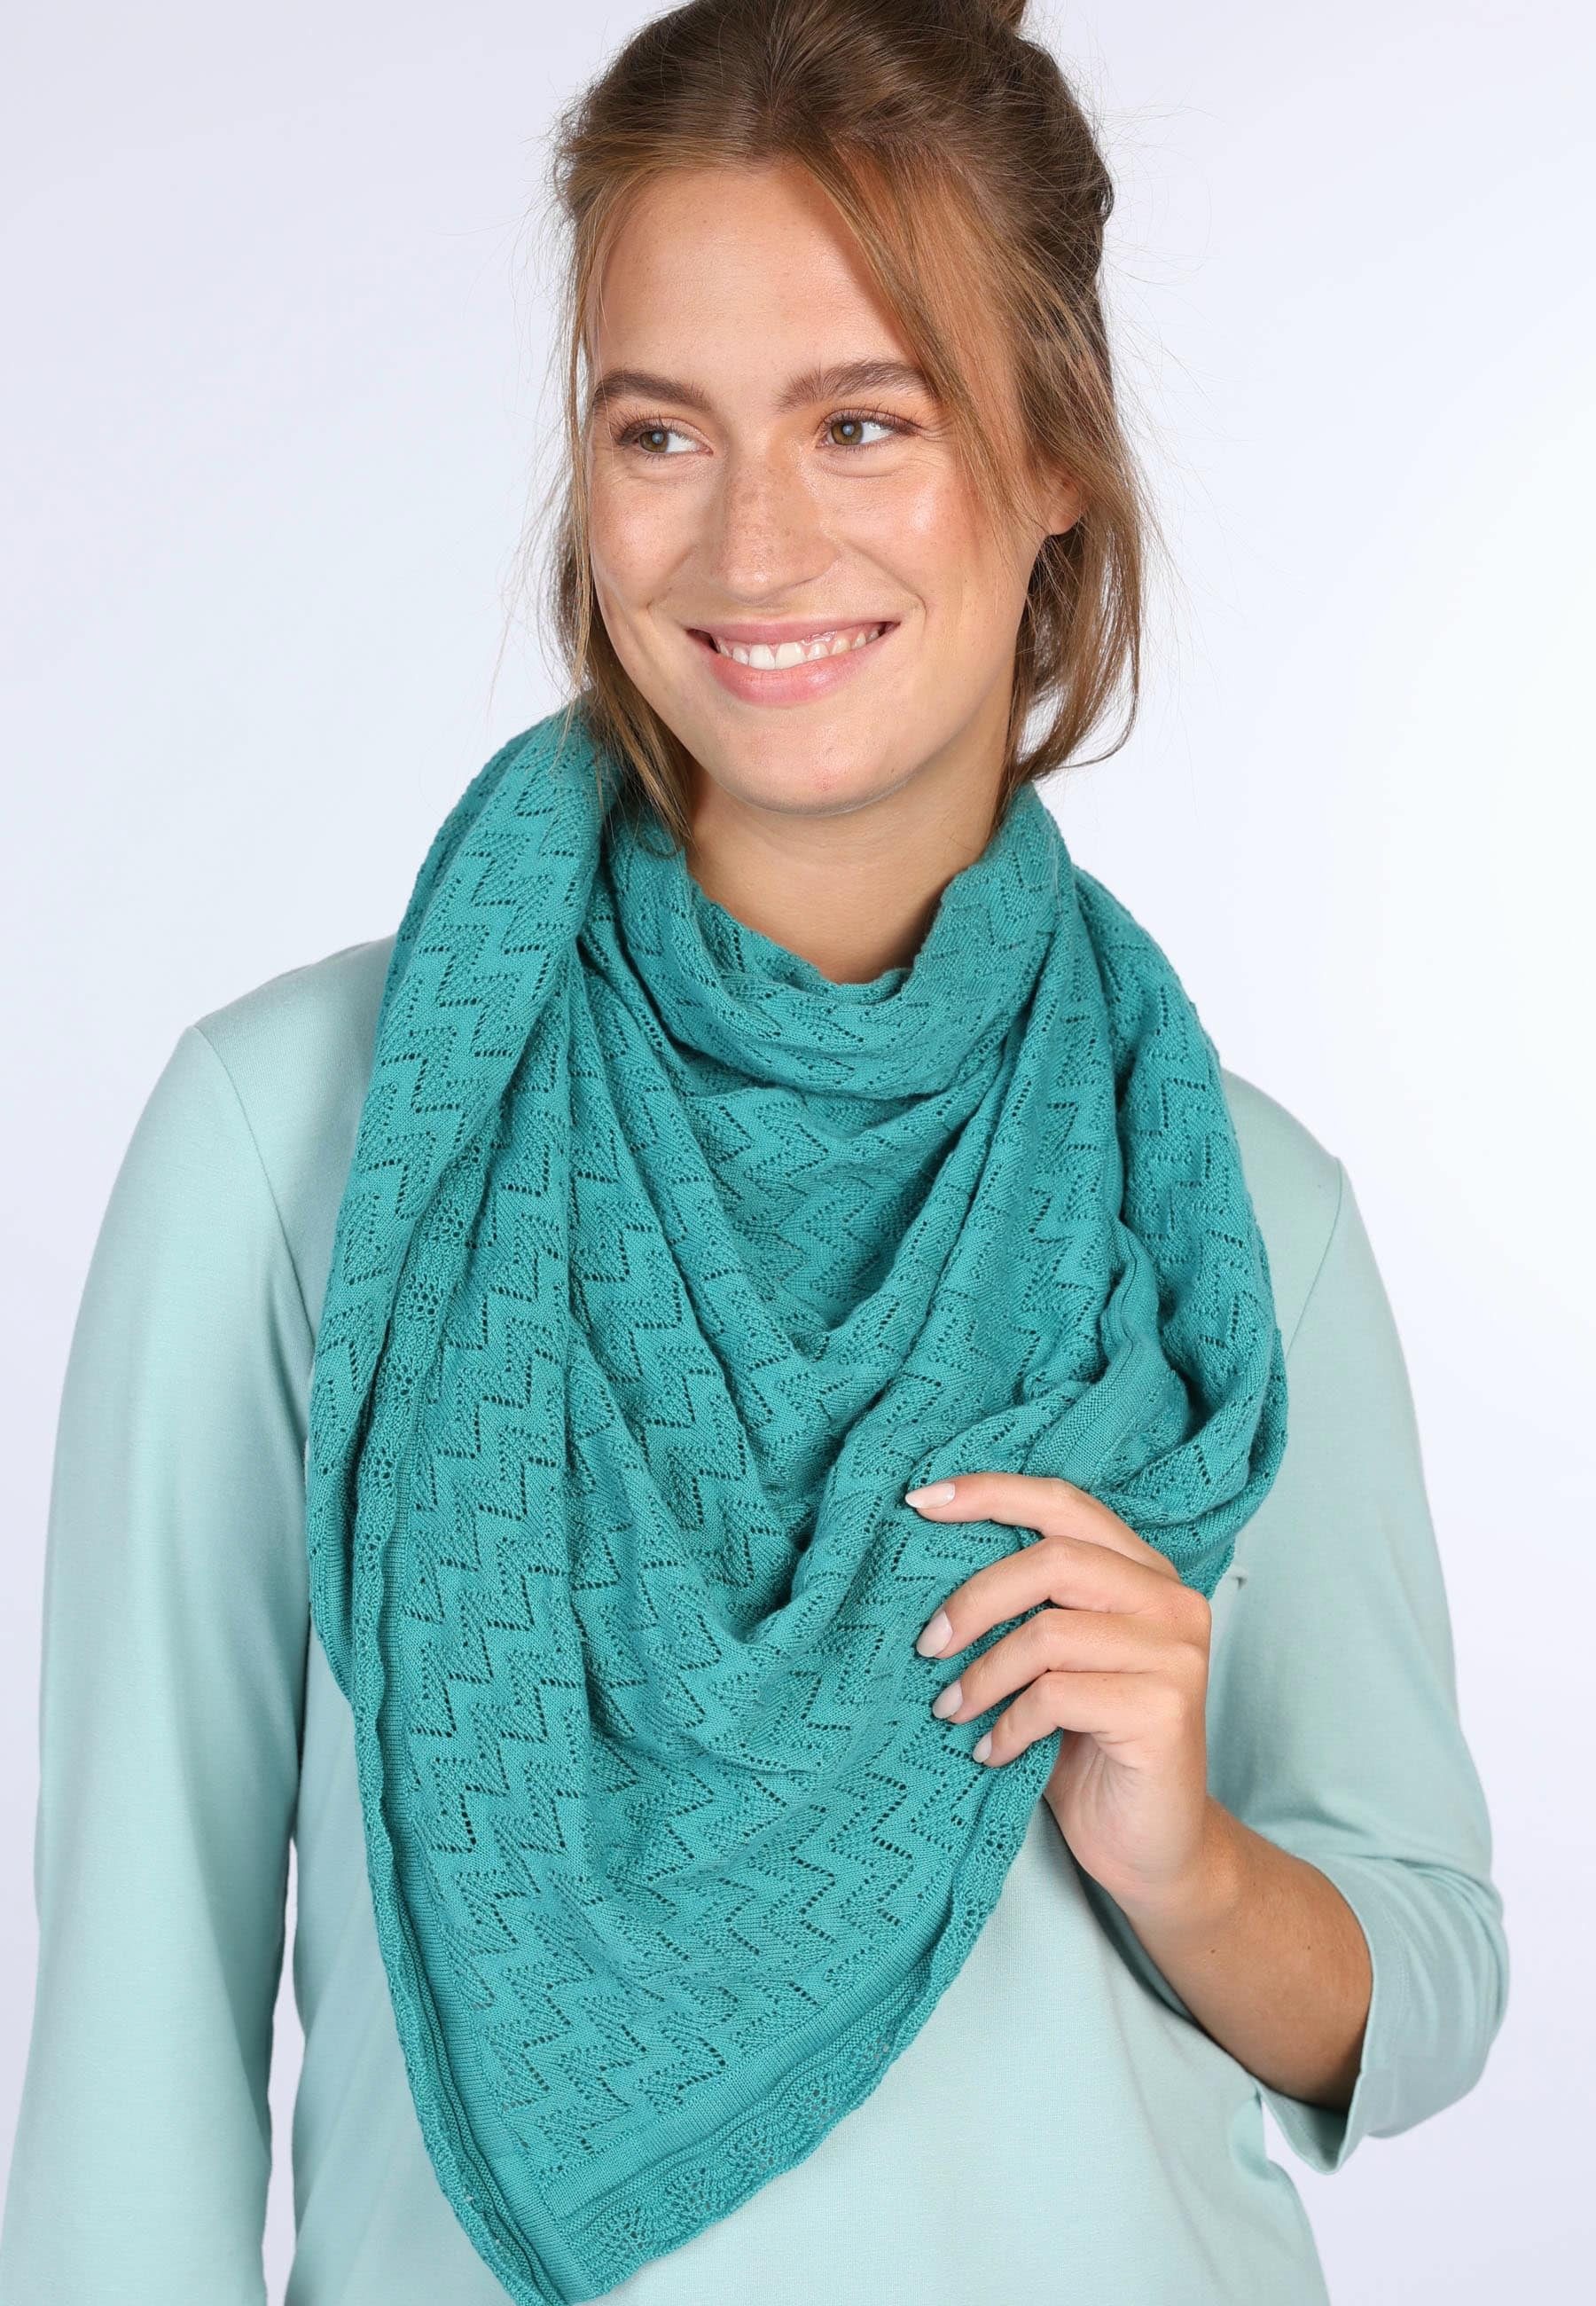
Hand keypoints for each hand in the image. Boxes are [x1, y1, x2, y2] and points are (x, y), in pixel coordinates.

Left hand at [904, 1471, 1225, 1922]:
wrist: (1152, 1849)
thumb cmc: (1090, 1748)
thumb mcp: (1054, 1662)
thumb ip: (1027, 1606)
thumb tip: (929, 1556)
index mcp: (1143, 1572)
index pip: (1064, 1502)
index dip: (991, 1493)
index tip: (919, 1501)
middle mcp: (1171, 1601)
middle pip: (1053, 1559)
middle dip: (973, 1599)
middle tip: (926, 1645)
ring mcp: (1175, 1655)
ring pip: (1049, 1633)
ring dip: (982, 1675)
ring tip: (950, 1710)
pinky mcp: (1165, 1711)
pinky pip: (1057, 1696)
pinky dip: (1007, 1724)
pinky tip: (990, 1752)